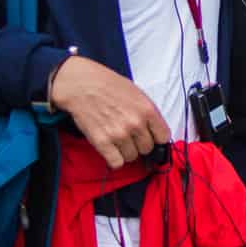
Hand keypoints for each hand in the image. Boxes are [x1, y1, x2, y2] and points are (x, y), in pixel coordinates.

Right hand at [48, 56, 171, 168]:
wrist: (82, 84)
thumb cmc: (108, 85)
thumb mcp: (136, 92)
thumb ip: (147, 112)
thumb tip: (154, 129)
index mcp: (147, 109)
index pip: (163, 136)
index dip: (157, 137)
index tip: (151, 137)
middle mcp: (135, 124)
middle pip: (147, 148)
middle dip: (139, 143)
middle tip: (130, 135)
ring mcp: (119, 134)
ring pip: (132, 157)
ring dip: (126, 151)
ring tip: (118, 139)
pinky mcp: (102, 142)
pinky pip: (116, 162)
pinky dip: (114, 158)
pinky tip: (111, 148)